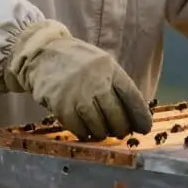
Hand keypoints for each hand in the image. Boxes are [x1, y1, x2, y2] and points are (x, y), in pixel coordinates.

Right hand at [6, 20, 152, 140]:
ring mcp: (78, 94)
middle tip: (120, 132)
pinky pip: (78, 129)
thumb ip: (115, 84)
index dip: (140, 115)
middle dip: (121, 128)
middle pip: (116, 115)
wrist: (42, 53)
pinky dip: (84, 134)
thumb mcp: (100, 63)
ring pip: (98, 126)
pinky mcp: (61, 105)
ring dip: (103, 133)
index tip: (144, 128)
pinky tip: (86, 131)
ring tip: (102, 131)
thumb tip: (133, 115)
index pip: (131, 96)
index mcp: (109, 68)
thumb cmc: (76, 61)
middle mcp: (96, 81)